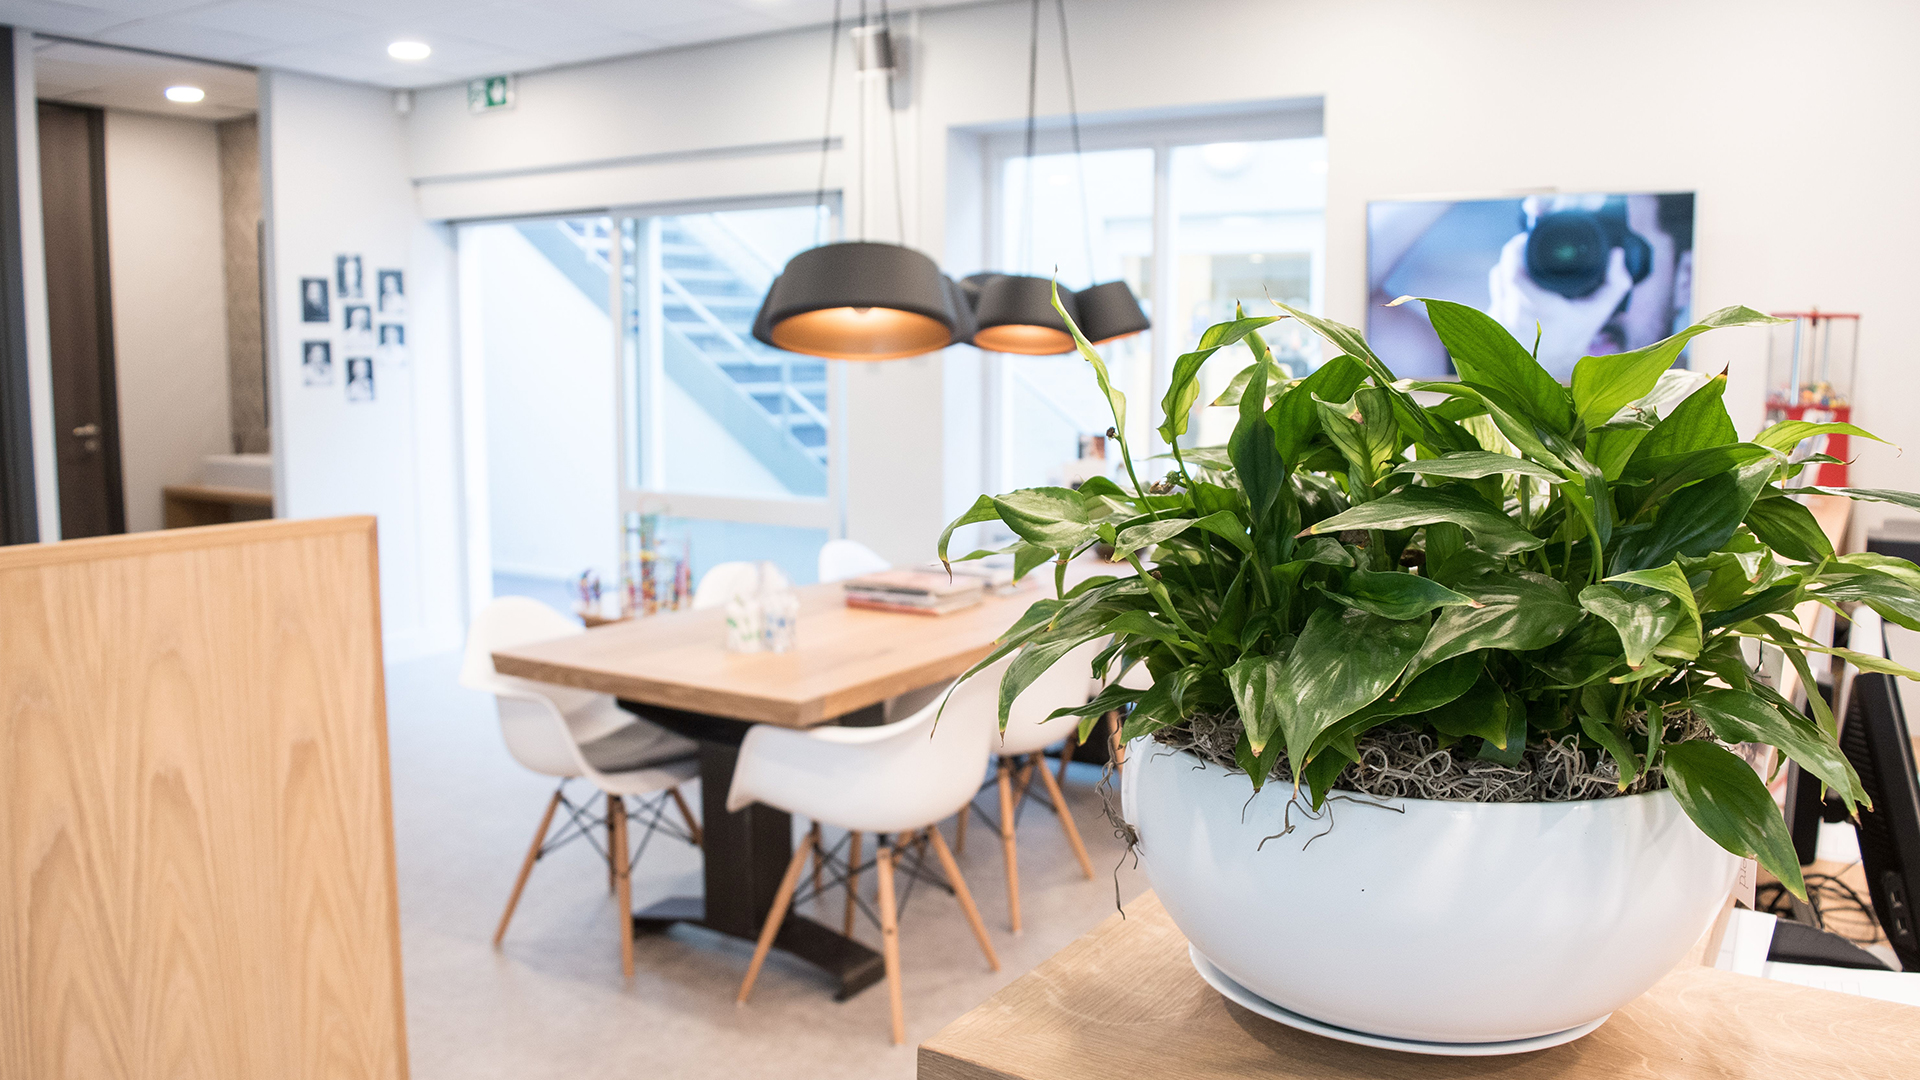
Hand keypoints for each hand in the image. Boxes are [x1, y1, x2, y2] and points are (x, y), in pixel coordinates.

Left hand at [1486, 236, 1632, 376]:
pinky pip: (1494, 289)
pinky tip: (1514, 273)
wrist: (1548, 368)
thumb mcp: (1597, 312)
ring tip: (1523, 253)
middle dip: (1514, 250)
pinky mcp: (1491, 320)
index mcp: (1540, 308)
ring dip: (1508, 263)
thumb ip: (1615, 284)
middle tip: (1528, 239)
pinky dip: (1503, 280)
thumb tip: (1616, 253)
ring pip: (1498, 276)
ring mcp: (1500, 318)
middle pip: (1504, 269)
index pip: (1514, 274)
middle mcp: (1515, 314)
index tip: (1528, 238)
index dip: (1516, 251)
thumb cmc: (1573, 336)